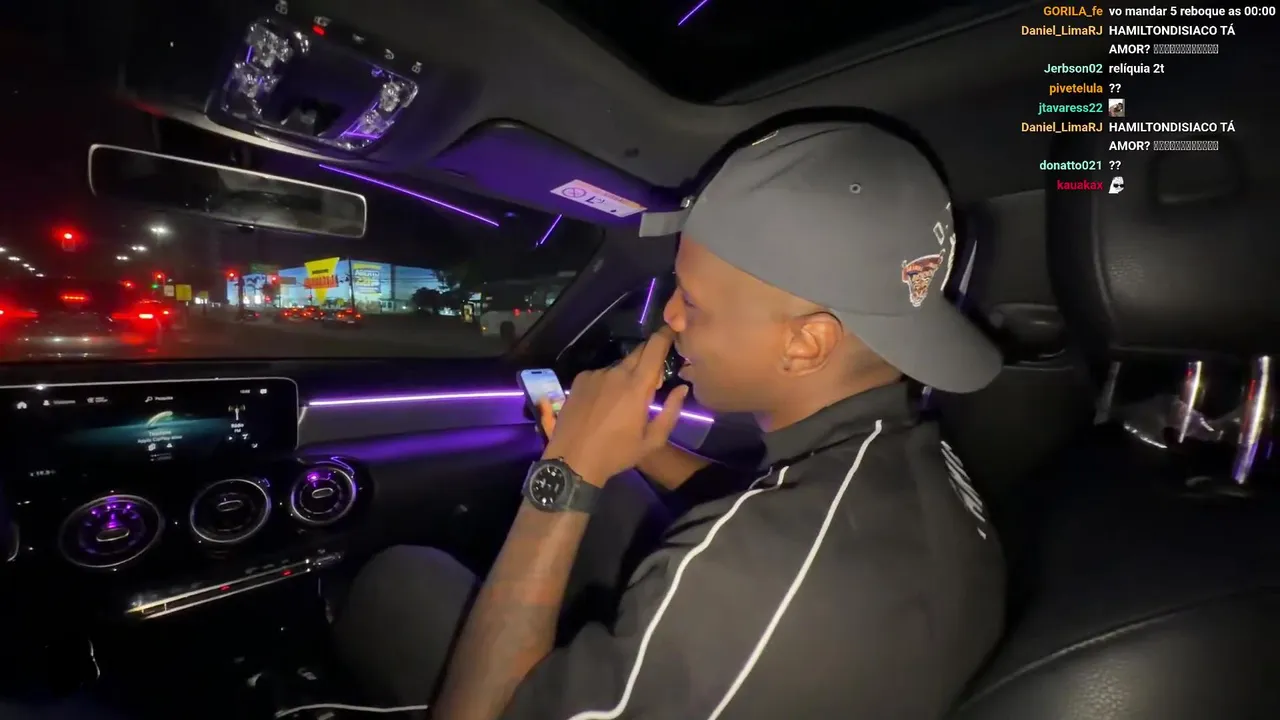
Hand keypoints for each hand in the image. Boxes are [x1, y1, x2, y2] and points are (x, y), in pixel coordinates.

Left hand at [542, 327, 688, 485]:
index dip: (666, 335)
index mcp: (637, 386)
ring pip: (619, 367)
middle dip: (649, 359)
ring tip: (622, 402)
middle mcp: (616, 373)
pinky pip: (601, 374)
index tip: (673, 331)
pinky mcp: (580, 379)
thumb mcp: (652, 440)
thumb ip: (671, 411)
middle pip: (638, 353)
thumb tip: (682, 388)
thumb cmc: (616, 453)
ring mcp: (596, 374)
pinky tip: (602, 404)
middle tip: (651, 383)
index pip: (655, 347)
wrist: (571, 460)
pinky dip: (607, 383)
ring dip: (626, 376)